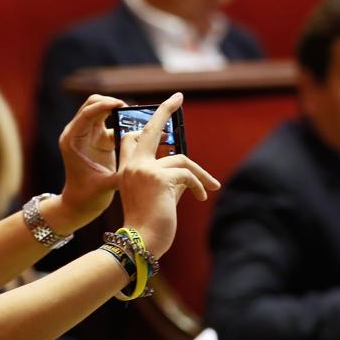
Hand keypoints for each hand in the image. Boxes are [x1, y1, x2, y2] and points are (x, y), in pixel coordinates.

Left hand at [52, 94, 127, 230]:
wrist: (79, 204)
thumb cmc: (86, 197)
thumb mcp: (104, 186)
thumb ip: (122, 176)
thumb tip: (142, 169)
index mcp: (73, 140)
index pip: (87, 114)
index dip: (104, 105)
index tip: (121, 104)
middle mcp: (78, 134)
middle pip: (93, 105)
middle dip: (111, 103)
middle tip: (130, 109)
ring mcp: (88, 135)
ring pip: (102, 111)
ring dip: (118, 111)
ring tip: (137, 117)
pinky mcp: (99, 139)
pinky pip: (112, 123)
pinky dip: (124, 122)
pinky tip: (138, 129)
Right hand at [117, 92, 219, 256]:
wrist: (141, 243)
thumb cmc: (149, 225)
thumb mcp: (157, 197)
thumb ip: (168, 179)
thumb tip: (187, 169)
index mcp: (128, 170)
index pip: (133, 138)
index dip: (149, 124)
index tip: (164, 110)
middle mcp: (133, 166)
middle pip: (150, 129)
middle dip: (165, 110)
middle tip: (178, 96)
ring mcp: (144, 170)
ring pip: (181, 159)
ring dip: (200, 174)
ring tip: (211, 187)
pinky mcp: (159, 178)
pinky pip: (187, 174)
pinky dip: (199, 185)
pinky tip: (202, 197)